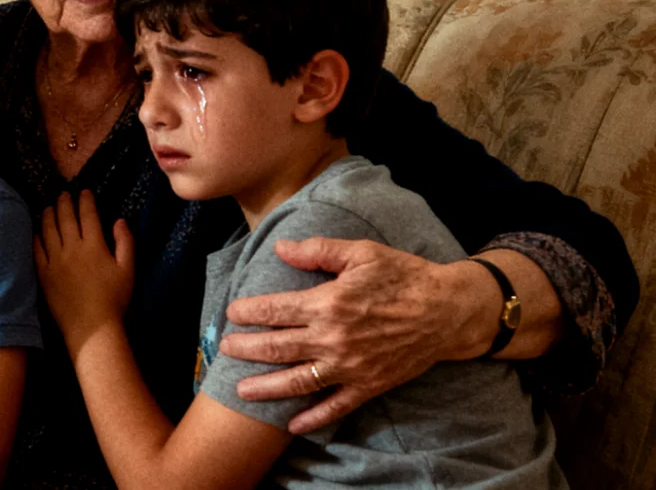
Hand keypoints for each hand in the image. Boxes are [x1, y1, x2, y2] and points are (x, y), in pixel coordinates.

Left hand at [33, 191, 134, 344]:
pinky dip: (36, 236)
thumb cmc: (114, 299)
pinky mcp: (43, 274)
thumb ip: (126, 242)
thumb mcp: (128, 270)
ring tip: (48, 206)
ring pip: (48, 229)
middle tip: (63, 194)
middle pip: (65, 217)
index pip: (88, 215)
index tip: (84, 192)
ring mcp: (55, 260)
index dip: (86, 200)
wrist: (92, 326)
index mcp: (94, 245)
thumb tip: (120, 220)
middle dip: (64, 202)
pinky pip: (37, 249)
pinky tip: (37, 231)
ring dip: (48, 214)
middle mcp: (72, 248)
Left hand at [219, 237, 497, 433]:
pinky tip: (292, 425)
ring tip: (241, 391)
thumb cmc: (404, 277)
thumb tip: (280, 248)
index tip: (232, 312)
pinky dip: (314, 418)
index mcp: (329, 303)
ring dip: (267, 387)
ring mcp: (351, 366)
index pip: (276, 310)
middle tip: (224, 349)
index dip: (250, 312)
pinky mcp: (369, 385)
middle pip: (278, 347)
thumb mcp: (361, 253)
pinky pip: (337, 406)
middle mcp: (334, 338)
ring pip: (299, 381)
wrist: (449, 311)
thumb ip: (318, 251)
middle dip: (247, 349)